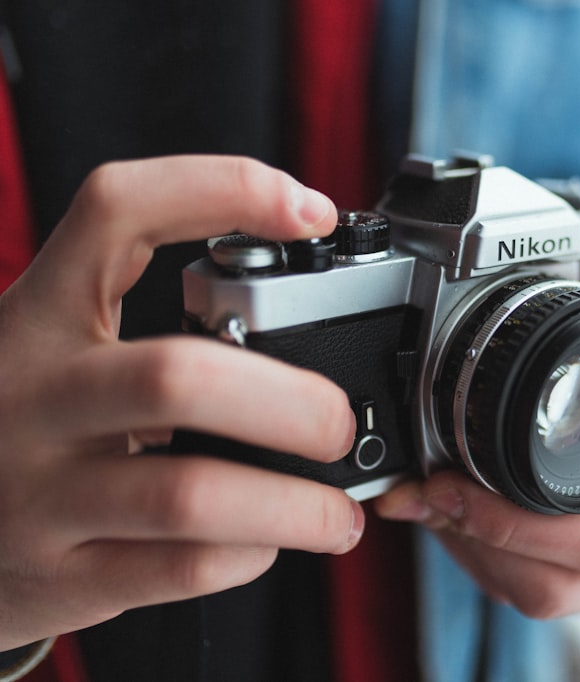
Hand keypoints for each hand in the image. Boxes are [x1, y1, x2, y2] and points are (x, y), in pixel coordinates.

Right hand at [0, 156, 362, 649]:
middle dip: (292, 401)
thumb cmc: (20, 425)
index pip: (118, 210)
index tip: (312, 210)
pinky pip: (180, 567)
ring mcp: (38, 492)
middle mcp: (31, 394)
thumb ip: (152, 334)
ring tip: (335, 513)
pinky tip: (263, 543)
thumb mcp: (55, 353)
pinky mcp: (57, 576)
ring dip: (294, 506)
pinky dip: (247, 554)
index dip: (222, 188)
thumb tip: (309, 332)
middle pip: (179, 375)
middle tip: (336, 422)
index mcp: (39, 315)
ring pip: (190, 493)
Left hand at [375, 278, 579, 617]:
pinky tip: (451, 514)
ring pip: (530, 594)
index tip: (451, 486)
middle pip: (554, 584)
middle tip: (423, 492)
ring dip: (469, 551)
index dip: (517, 525)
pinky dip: (478, 555)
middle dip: (476, 540)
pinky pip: (524, 589)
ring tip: (427, 498)